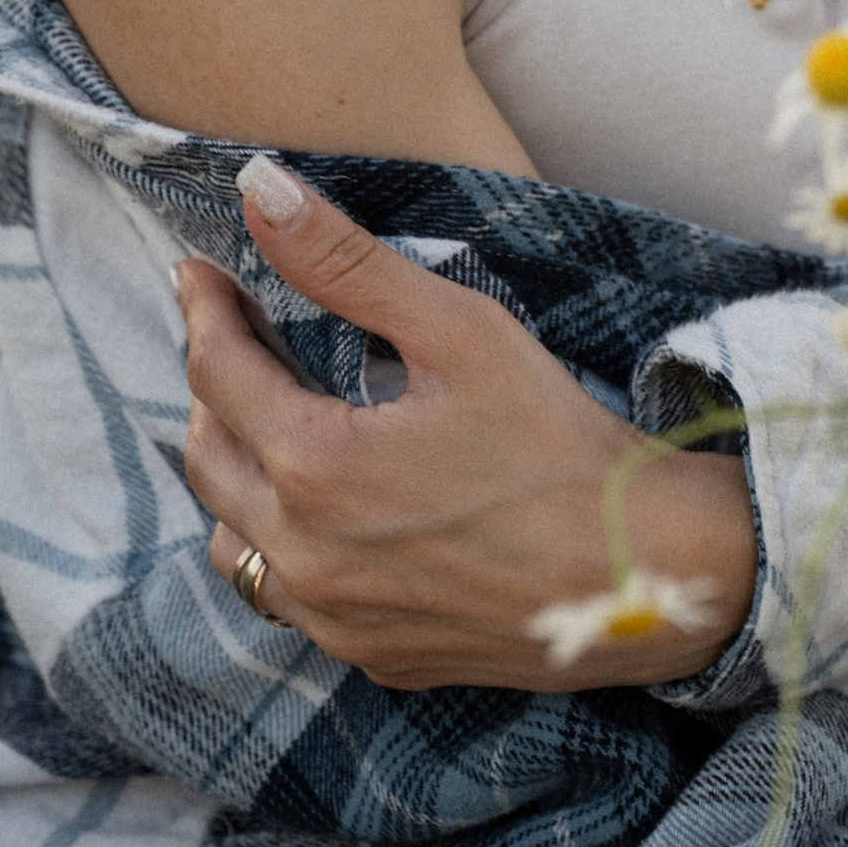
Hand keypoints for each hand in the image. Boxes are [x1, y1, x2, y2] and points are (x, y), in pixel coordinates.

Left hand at [175, 163, 757, 690]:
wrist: (648, 570)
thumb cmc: (560, 441)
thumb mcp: (459, 330)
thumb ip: (345, 261)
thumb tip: (257, 190)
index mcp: (316, 467)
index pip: (215, 372)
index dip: (204, 310)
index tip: (199, 272)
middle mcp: (305, 556)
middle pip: (206, 456)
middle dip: (211, 385)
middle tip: (237, 332)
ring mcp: (334, 619)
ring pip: (231, 539)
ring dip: (234, 472)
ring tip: (271, 421)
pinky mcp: (371, 656)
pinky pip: (286, 597)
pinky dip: (280, 544)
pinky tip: (325, 511)